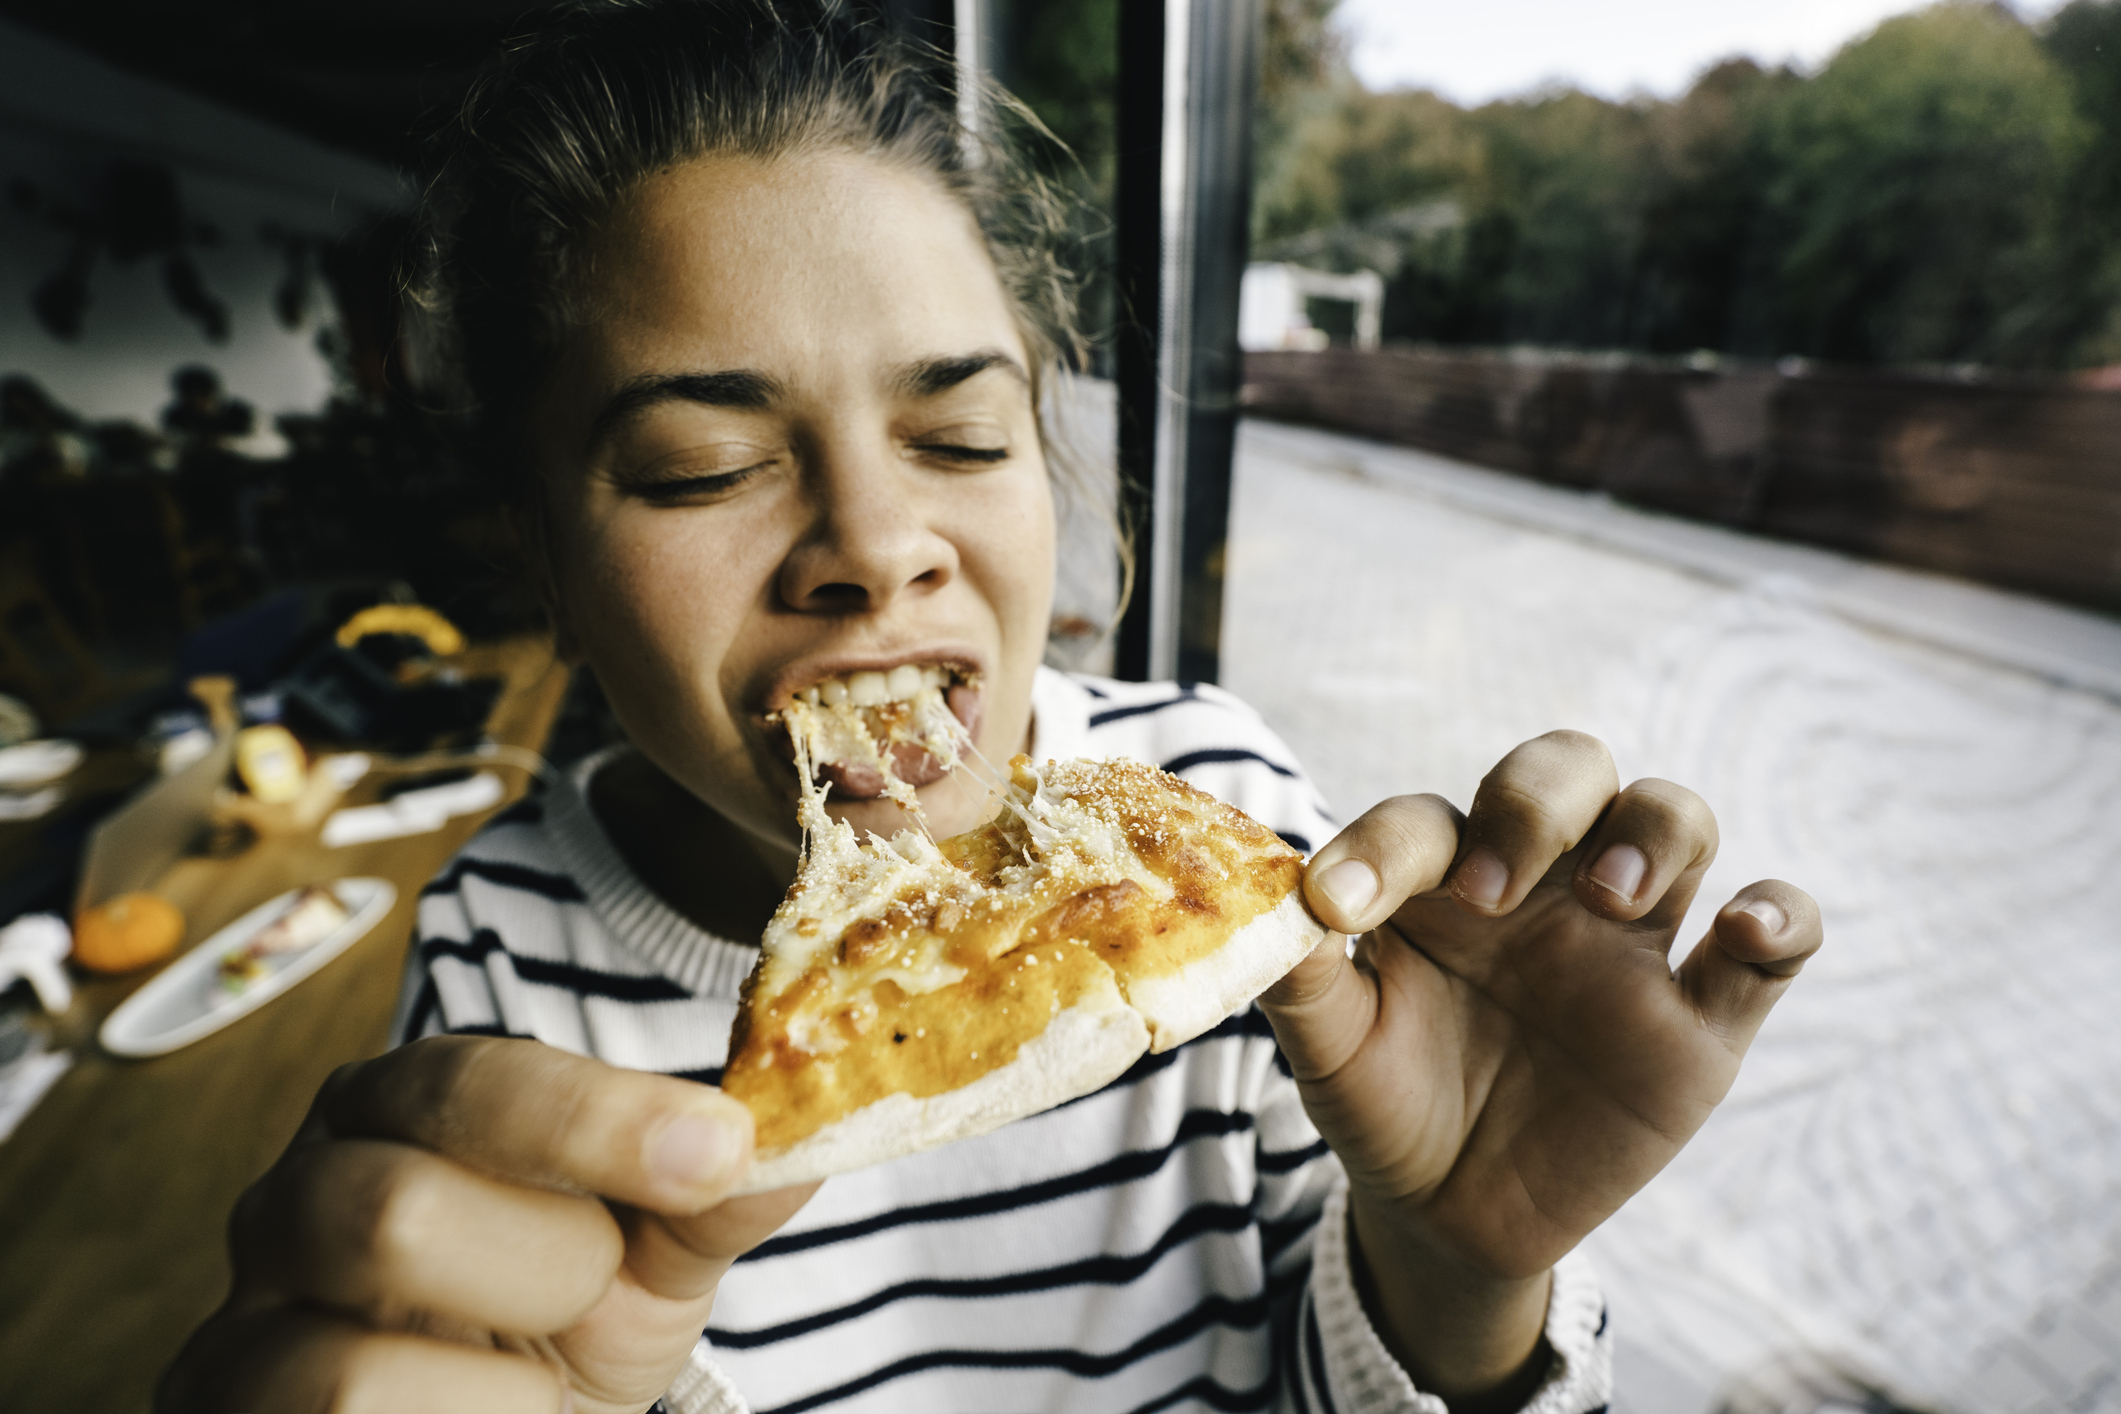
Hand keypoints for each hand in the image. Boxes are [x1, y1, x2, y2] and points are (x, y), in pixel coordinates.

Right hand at [159, 1037, 815, 1413]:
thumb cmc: (566, 1324)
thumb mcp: (653, 1255)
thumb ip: (710, 1196)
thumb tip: (793, 1149)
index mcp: (399, 1107)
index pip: (474, 1082)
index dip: (598, 1118)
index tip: (719, 1150)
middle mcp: (292, 1196)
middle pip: (392, 1208)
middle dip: (546, 1270)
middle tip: (598, 1293)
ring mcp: (240, 1328)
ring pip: (350, 1365)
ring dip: (502, 1383)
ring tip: (538, 1377)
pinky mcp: (226, 1413)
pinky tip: (490, 1413)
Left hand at [1258, 731, 1819, 1404]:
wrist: (1450, 1214)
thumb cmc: (1384, 1099)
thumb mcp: (1330, 1048)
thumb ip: (1300, 978)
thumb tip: (1256, 915)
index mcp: (1444, 877)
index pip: (1428, 820)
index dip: (1385, 846)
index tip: (1338, 903)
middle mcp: (1542, 885)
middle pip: (1569, 772)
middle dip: (1535, 805)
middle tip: (1491, 891)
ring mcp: (1630, 945)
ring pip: (1676, 821)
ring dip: (1653, 834)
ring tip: (1608, 898)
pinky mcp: (1702, 1022)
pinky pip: (1776, 942)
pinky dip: (1781, 914)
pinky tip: (1746, 928)